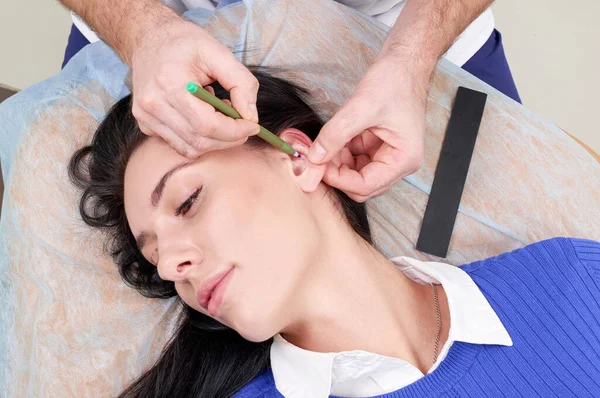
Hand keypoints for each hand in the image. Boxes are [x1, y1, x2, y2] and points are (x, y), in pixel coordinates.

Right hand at [131, 18, 259, 157]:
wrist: (149, 38)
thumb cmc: (185, 43)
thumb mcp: (219, 52)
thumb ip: (241, 83)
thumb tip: (250, 117)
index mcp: (170, 83)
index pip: (207, 124)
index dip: (235, 131)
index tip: (252, 126)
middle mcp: (153, 104)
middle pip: (200, 141)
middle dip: (229, 139)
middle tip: (242, 124)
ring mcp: (145, 116)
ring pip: (190, 148)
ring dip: (214, 140)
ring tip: (219, 114)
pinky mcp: (145, 124)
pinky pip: (179, 145)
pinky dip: (198, 139)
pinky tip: (202, 116)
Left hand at [307, 55, 427, 201]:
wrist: (404, 62)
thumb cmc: (394, 81)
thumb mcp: (361, 107)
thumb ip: (335, 134)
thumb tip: (314, 157)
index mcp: (403, 159)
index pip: (366, 185)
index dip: (338, 179)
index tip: (316, 166)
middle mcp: (399, 162)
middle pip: (361, 185)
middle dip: (336, 173)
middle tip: (314, 158)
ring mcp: (388, 155)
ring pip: (355, 174)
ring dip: (336, 164)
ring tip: (321, 145)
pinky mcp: (377, 146)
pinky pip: (354, 159)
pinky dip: (339, 153)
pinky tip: (330, 139)